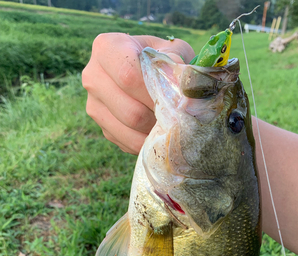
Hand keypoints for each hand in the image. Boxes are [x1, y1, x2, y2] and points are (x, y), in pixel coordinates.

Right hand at [82, 34, 194, 154]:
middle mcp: (93, 76)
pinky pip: (129, 142)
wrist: (148, 74)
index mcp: (107, 47)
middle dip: (159, 116)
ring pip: (130, 129)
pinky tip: (159, 130)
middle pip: (131, 110)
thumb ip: (176, 62)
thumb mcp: (173, 51)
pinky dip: (149, 141)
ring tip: (171, 121)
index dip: (156, 93)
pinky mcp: (103, 129)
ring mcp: (94, 106)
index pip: (129, 76)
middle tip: (178, 115)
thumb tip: (180, 82)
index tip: (176, 98)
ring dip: (156, 130)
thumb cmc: (162, 59)